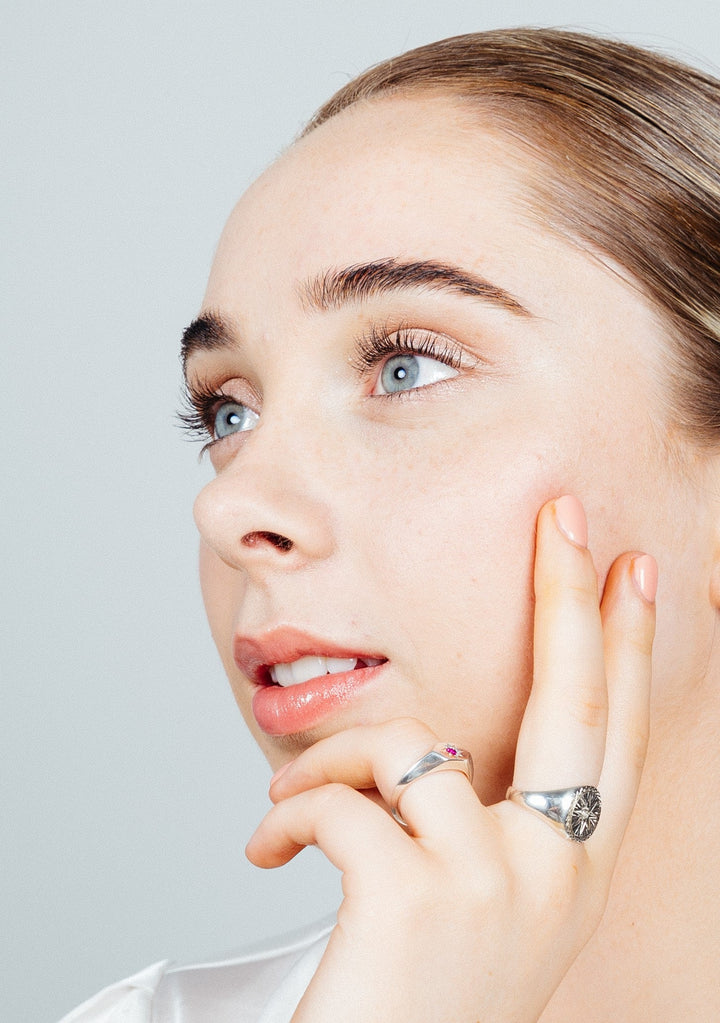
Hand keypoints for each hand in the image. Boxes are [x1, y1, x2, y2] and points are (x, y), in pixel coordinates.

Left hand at [246, 497, 655, 1022]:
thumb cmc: (414, 993)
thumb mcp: (481, 907)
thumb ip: (486, 824)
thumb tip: (445, 747)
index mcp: (571, 872)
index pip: (615, 735)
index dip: (627, 647)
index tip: (634, 569)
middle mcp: (554, 874)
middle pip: (573, 699)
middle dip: (569, 593)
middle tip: (567, 512)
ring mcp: (493, 883)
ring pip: (405, 746)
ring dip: (327, 765)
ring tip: (288, 814)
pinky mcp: (416, 896)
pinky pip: (338, 798)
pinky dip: (285, 813)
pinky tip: (268, 856)